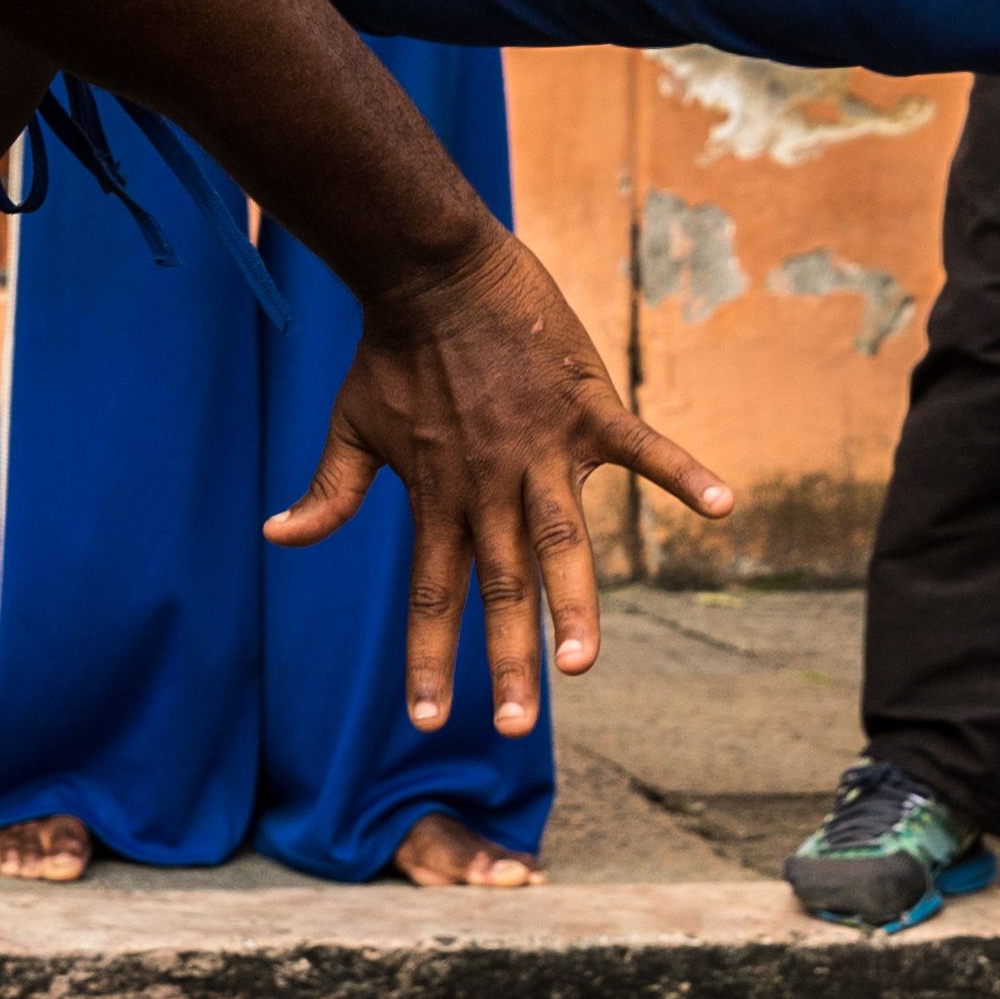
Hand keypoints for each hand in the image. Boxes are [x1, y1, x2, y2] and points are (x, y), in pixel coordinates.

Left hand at [273, 239, 734, 733]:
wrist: (431, 269)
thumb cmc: (391, 352)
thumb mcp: (350, 426)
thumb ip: (329, 492)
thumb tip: (277, 537)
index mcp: (437, 496)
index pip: (433, 594)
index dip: (431, 658)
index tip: (428, 721)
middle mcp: (489, 483)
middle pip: (501, 585)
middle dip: (508, 659)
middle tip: (518, 729)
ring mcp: (540, 446)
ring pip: (562, 539)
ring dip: (572, 602)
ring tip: (583, 663)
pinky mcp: (584, 405)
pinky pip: (641, 445)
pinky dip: (680, 472)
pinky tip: (722, 505)